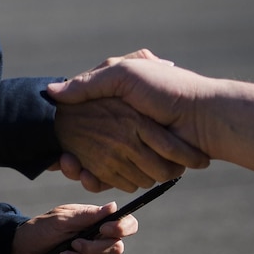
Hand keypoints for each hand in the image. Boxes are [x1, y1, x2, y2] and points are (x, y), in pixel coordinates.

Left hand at [11, 202, 137, 253]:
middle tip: (74, 243)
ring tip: (61, 253)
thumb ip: (87, 215)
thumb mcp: (61, 218)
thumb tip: (113, 206)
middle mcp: (100, 239)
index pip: (126, 224)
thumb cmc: (41, 229)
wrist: (22, 251)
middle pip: (117, 247)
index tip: (104, 228)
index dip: (122, 227)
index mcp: (98, 221)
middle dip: (95, 247)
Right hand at [50, 50, 213, 192]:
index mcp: (117, 103)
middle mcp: (122, 126)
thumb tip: (52, 92)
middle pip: (85, 143)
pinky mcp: (138, 167)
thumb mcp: (124, 75)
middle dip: (70, 150)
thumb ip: (89, 83)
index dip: (66, 124)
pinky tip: (84, 173)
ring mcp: (130, 149)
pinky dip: (95, 179)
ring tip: (68, 163)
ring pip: (95, 163)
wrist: (202, 116)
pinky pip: (110, 178)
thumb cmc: (166, 89)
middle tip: (58, 155)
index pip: (81, 114)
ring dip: (82, 167)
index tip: (51, 129)